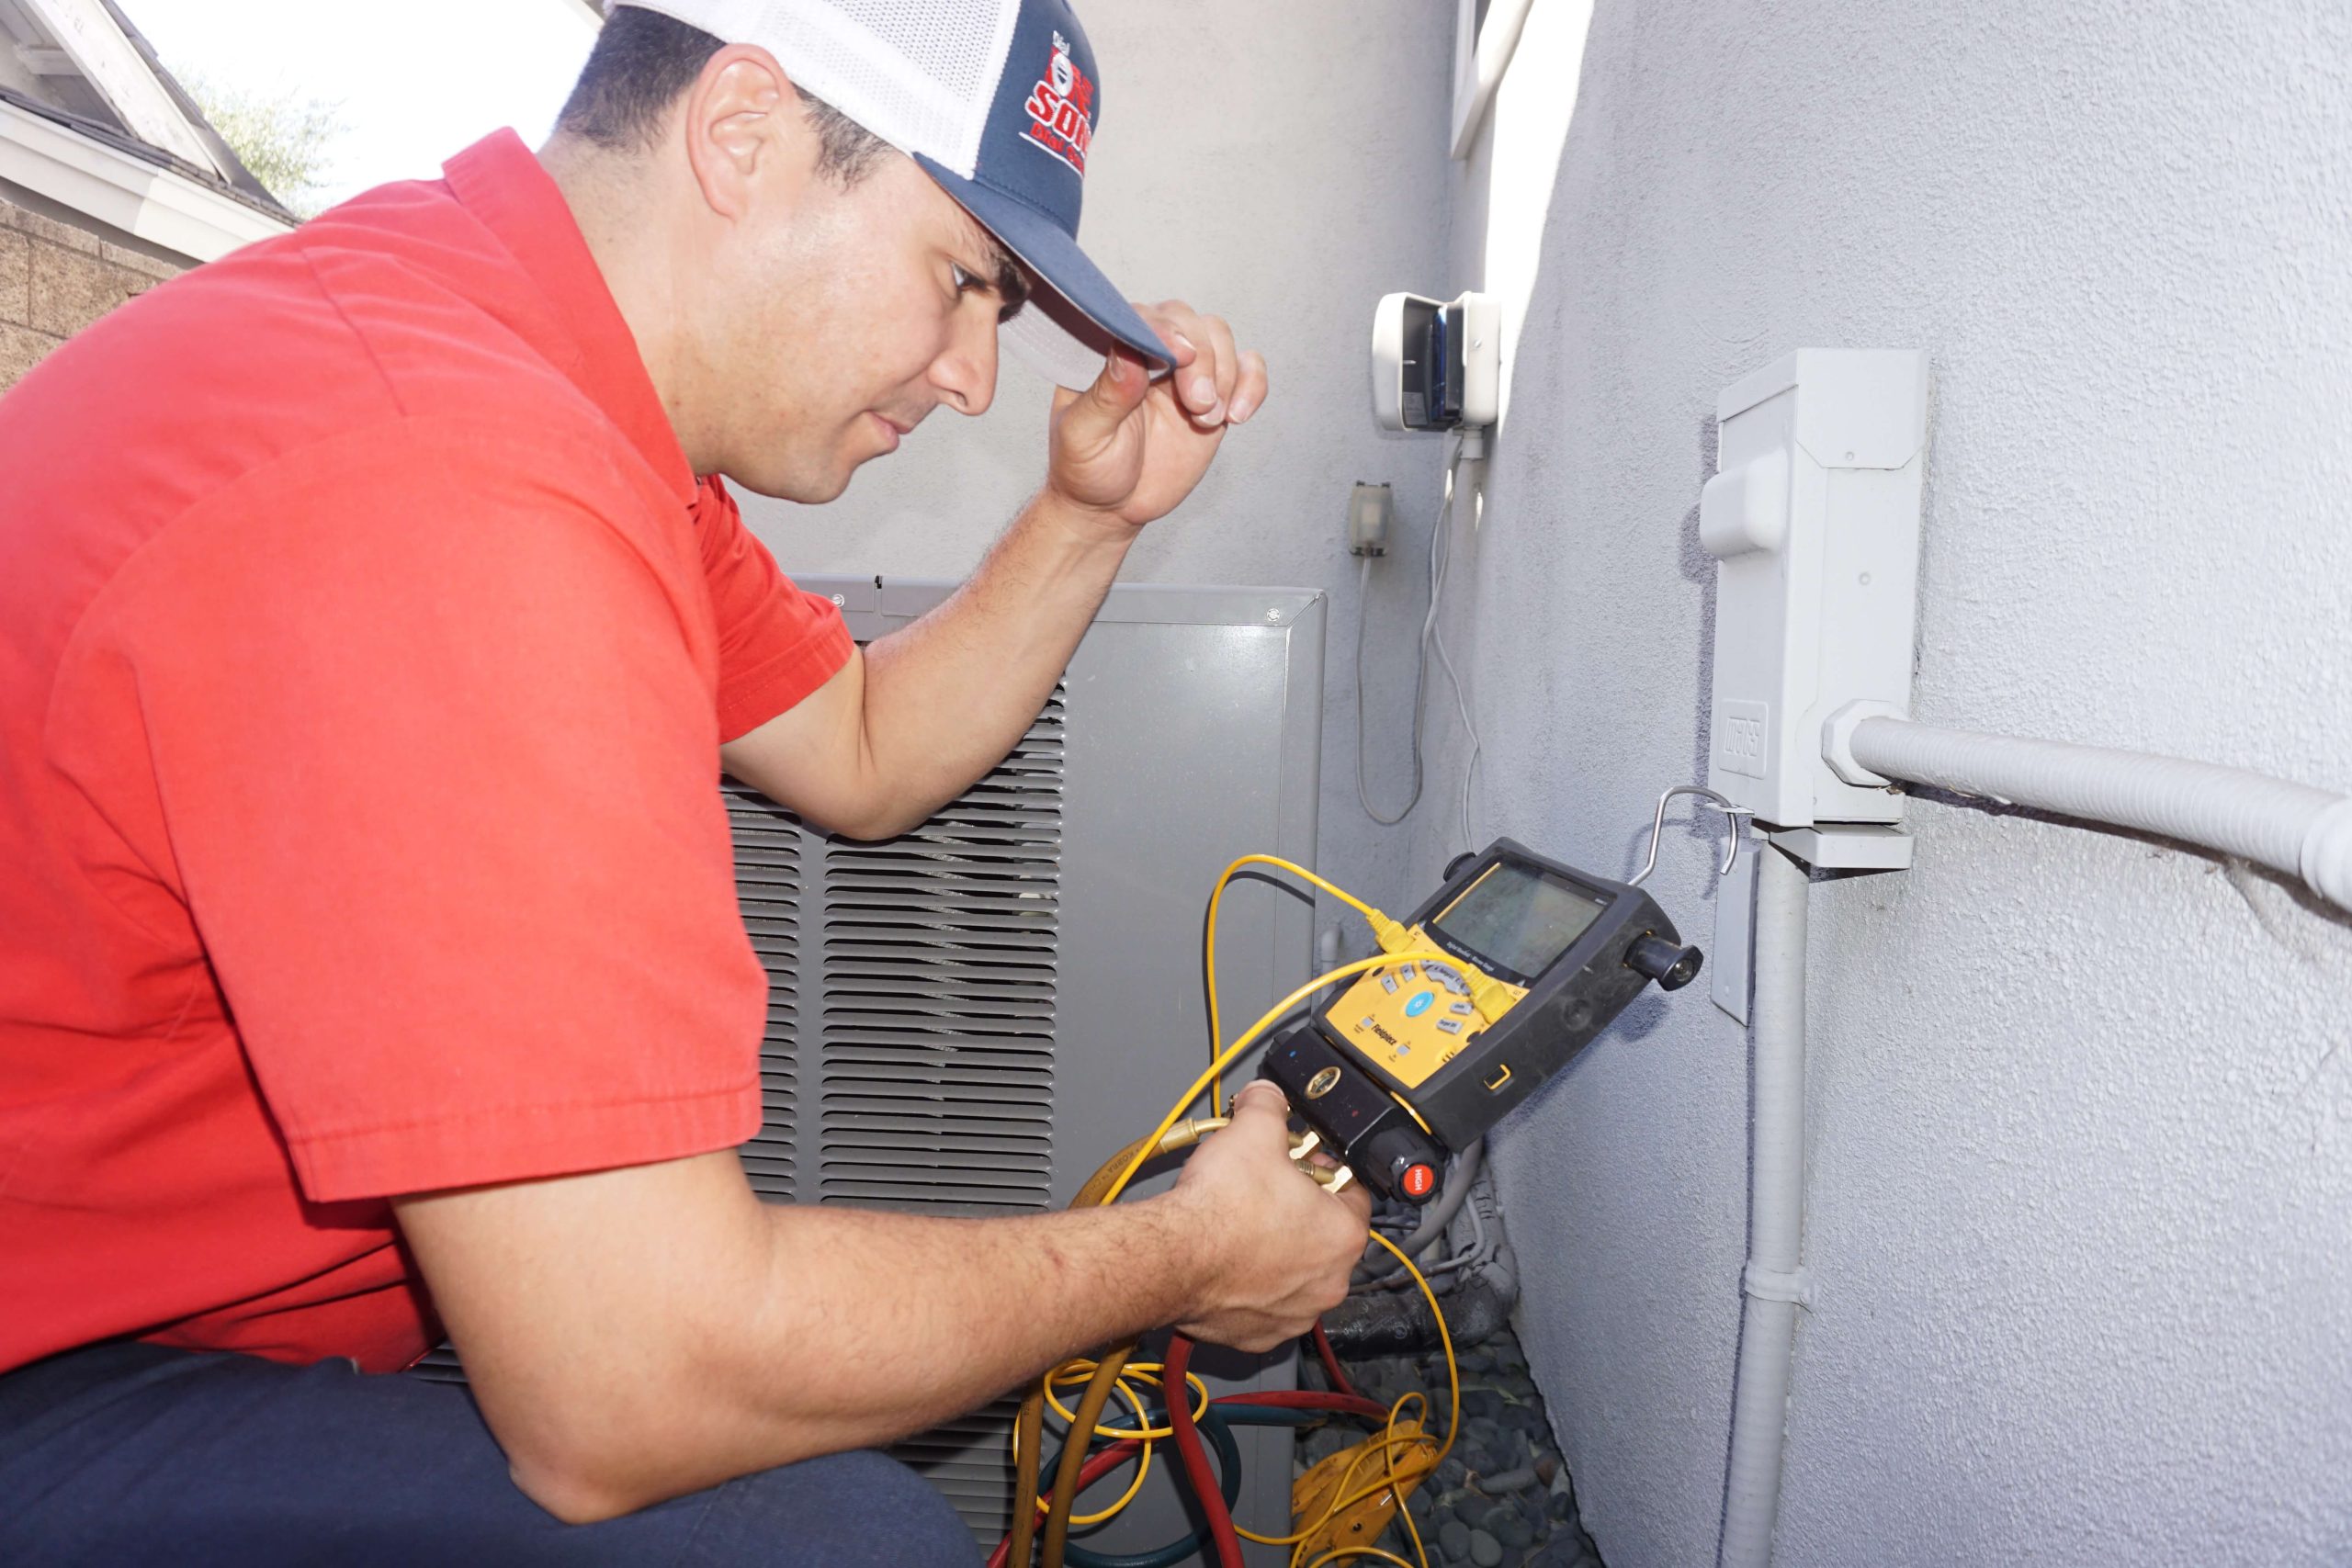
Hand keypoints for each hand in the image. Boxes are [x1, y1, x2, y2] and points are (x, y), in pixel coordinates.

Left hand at [1043, 301, 1269, 530]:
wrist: (1112, 507)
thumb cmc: (1086, 469)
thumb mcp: (1082, 437)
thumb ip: (1105, 396)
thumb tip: (1127, 353)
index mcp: (1108, 352)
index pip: (1140, 318)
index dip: (1165, 329)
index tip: (1183, 354)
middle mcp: (1149, 352)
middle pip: (1187, 322)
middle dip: (1202, 359)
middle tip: (1198, 405)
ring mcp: (1184, 372)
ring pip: (1219, 337)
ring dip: (1225, 374)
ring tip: (1209, 418)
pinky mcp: (1214, 395)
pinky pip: (1247, 369)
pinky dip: (1253, 384)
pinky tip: (1237, 415)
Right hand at [1163, 1081, 1370, 1353]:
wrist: (1171, 1259)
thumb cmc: (1219, 1208)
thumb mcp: (1253, 1130)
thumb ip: (1268, 1106)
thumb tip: (1267, 1096)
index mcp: (1343, 1234)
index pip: (1352, 1192)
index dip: (1323, 1169)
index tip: (1299, 1162)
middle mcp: (1327, 1282)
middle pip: (1323, 1234)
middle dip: (1297, 1209)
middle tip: (1265, 1188)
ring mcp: (1293, 1314)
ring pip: (1293, 1273)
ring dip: (1274, 1250)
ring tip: (1240, 1223)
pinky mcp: (1257, 1335)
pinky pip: (1261, 1304)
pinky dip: (1247, 1284)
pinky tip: (1225, 1260)